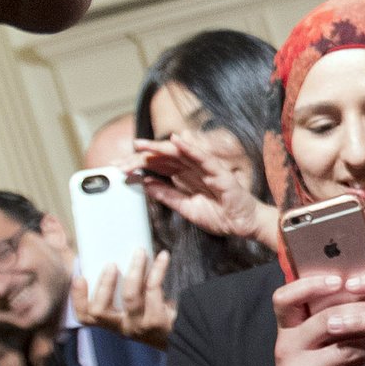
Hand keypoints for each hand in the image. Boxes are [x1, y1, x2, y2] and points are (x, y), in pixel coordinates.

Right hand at [71, 253, 177, 349]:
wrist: (188, 331)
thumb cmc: (159, 309)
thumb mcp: (137, 303)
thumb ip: (125, 288)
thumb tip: (117, 254)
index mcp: (112, 322)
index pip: (86, 317)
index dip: (78, 299)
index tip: (79, 277)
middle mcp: (122, 327)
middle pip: (100, 312)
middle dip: (103, 285)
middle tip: (111, 264)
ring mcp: (139, 326)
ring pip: (129, 297)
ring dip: (134, 270)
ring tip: (140, 252)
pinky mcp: (156, 321)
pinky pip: (153, 290)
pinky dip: (158, 269)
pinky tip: (163, 256)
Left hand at [133, 136, 280, 251]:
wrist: (243, 224)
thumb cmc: (219, 215)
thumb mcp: (186, 208)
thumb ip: (167, 195)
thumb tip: (146, 184)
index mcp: (185, 176)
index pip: (159, 166)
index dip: (141, 165)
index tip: (122, 168)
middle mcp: (194, 169)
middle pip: (165, 158)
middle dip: (144, 156)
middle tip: (123, 158)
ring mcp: (206, 168)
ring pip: (180, 154)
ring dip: (161, 148)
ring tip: (142, 145)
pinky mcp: (220, 172)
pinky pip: (204, 157)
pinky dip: (191, 148)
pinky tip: (177, 141)